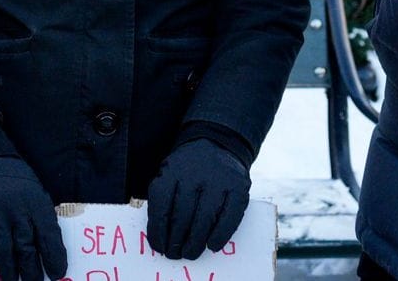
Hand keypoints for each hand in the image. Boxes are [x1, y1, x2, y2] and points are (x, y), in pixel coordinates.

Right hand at [0, 156, 67, 280]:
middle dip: (31, 272)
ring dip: (9, 271)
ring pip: (4, 253)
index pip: (49, 237)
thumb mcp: (34, 193)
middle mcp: (16, 210)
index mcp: (36, 203)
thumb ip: (40, 219)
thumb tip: (48, 254)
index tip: (56, 274)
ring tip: (12, 279)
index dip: (54, 259)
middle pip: (26, 250)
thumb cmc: (14, 182)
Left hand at [145, 139, 249, 259]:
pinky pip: (230, 216)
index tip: (159, 246)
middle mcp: (195, 172)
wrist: (218, 143)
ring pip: (205, 217)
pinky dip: (220, 234)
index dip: (158, 229)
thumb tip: (159, 236)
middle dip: (176, 239)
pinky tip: (212, 245)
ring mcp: (219, 178)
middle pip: (182, 213)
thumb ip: (163, 199)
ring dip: (196, 241)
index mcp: (173, 169)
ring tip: (190, 253)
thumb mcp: (170, 173)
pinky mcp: (239, 187)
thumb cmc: (188, 170)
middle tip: (174, 254)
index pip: (161, 202)